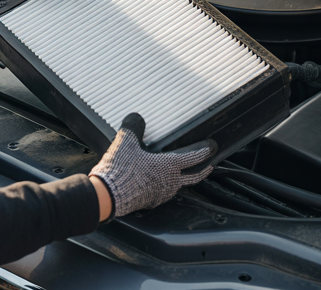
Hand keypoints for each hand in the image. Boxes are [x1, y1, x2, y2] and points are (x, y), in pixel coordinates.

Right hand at [88, 113, 216, 219]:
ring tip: (183, 174)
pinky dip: (166, 187)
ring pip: (178, 186)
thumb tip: (135, 117)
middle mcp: (170, 182)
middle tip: (210, 165)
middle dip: (203, 170)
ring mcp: (161, 195)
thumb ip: (133, 128)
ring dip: (183, 179)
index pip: (193, 158)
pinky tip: (158, 184)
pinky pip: (163, 193)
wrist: (108, 196)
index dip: (204, 151)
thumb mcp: (126, 143)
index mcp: (169, 166)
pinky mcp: (150, 202)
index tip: (212, 148)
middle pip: (193, 177)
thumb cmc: (120, 170)